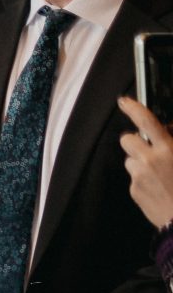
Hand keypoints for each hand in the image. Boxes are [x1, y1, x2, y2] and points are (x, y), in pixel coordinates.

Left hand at [120, 95, 172, 228]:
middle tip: (149, 147)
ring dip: (140, 161)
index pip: (147, 121)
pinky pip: (133, 177)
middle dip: (136, 140)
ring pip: (130, 159)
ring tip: (158, 172)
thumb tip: (168, 132)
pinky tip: (158, 186)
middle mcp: (149, 160)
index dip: (133, 108)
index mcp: (168, 149)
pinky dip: (142, 178)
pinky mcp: (134, 191)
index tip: (124, 102)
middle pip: (127, 139)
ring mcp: (138, 176)